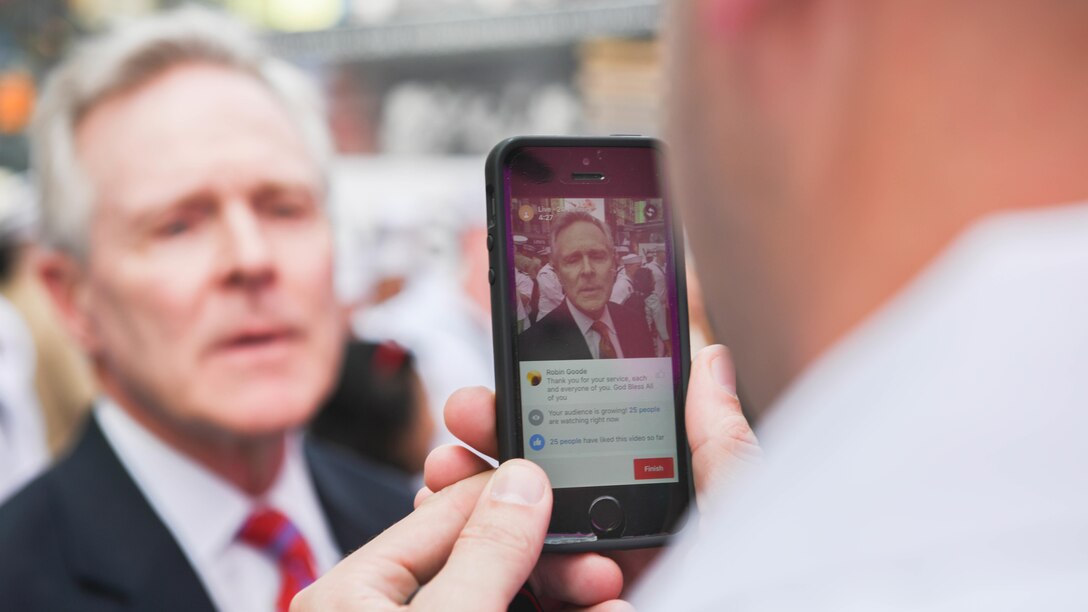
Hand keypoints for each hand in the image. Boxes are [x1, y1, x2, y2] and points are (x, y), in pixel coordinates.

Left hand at [291, 460, 628, 610]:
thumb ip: (483, 554)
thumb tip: (521, 481)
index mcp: (356, 592)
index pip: (445, 514)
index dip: (513, 496)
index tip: (568, 485)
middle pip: (482, 559)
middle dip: (550, 557)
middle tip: (599, 564)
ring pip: (507, 598)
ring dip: (564, 592)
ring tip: (607, 596)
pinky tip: (593, 609)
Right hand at [425, 344, 759, 596]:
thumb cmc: (750, 586)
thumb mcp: (740, 513)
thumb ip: (719, 444)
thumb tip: (709, 359)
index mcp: (654, 507)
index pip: (582, 450)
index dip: (532, 419)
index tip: (490, 397)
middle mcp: (616, 546)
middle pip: (534, 493)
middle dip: (484, 462)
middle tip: (453, 440)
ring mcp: (590, 587)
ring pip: (513, 544)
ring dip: (477, 514)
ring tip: (456, 491)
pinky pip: (520, 591)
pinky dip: (495, 572)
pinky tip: (501, 561)